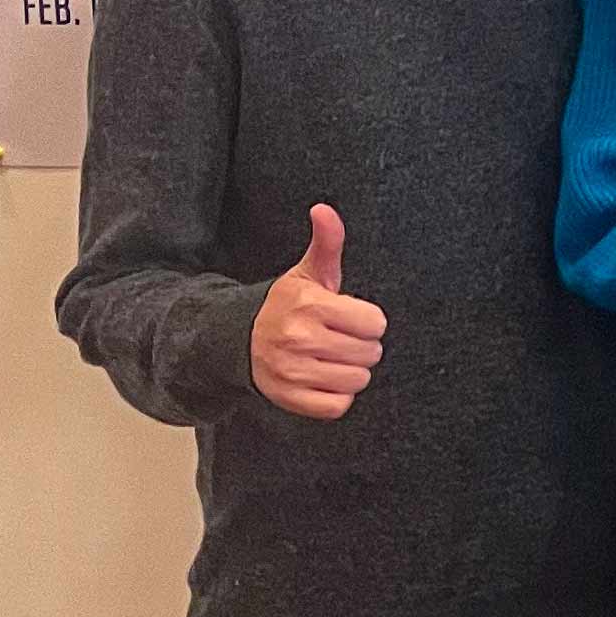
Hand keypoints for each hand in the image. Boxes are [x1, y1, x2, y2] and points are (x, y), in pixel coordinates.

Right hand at [249, 203, 385, 418]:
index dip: (367, 321)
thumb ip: (326, 242)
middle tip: (338, 339)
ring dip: (350, 372)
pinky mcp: (289, 399)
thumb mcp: (308, 273)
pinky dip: (336, 397)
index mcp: (309, 305)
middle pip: (371, 354)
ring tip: (330, 358)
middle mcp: (299, 339)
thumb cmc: (287, 305)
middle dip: (361, 346)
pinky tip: (321, 378)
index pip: (376, 323)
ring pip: (358, 381)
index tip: (348, 318)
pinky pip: (338, 406)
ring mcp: (292, 372)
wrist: (239, 340)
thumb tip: (324, 210)